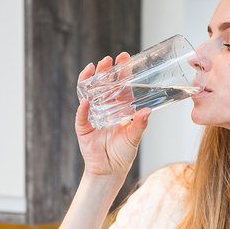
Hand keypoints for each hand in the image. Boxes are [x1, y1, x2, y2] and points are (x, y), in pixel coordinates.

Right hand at [75, 53, 151, 177]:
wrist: (110, 170)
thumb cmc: (123, 153)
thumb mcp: (134, 137)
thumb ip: (140, 124)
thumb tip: (148, 110)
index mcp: (120, 108)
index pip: (120, 85)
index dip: (122, 72)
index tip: (125, 58)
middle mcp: (105, 108)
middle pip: (103, 85)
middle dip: (105, 71)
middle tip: (108, 60)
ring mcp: (92, 116)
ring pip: (89, 94)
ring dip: (91, 81)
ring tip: (94, 69)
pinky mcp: (83, 127)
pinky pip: (81, 116)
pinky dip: (82, 109)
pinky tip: (85, 101)